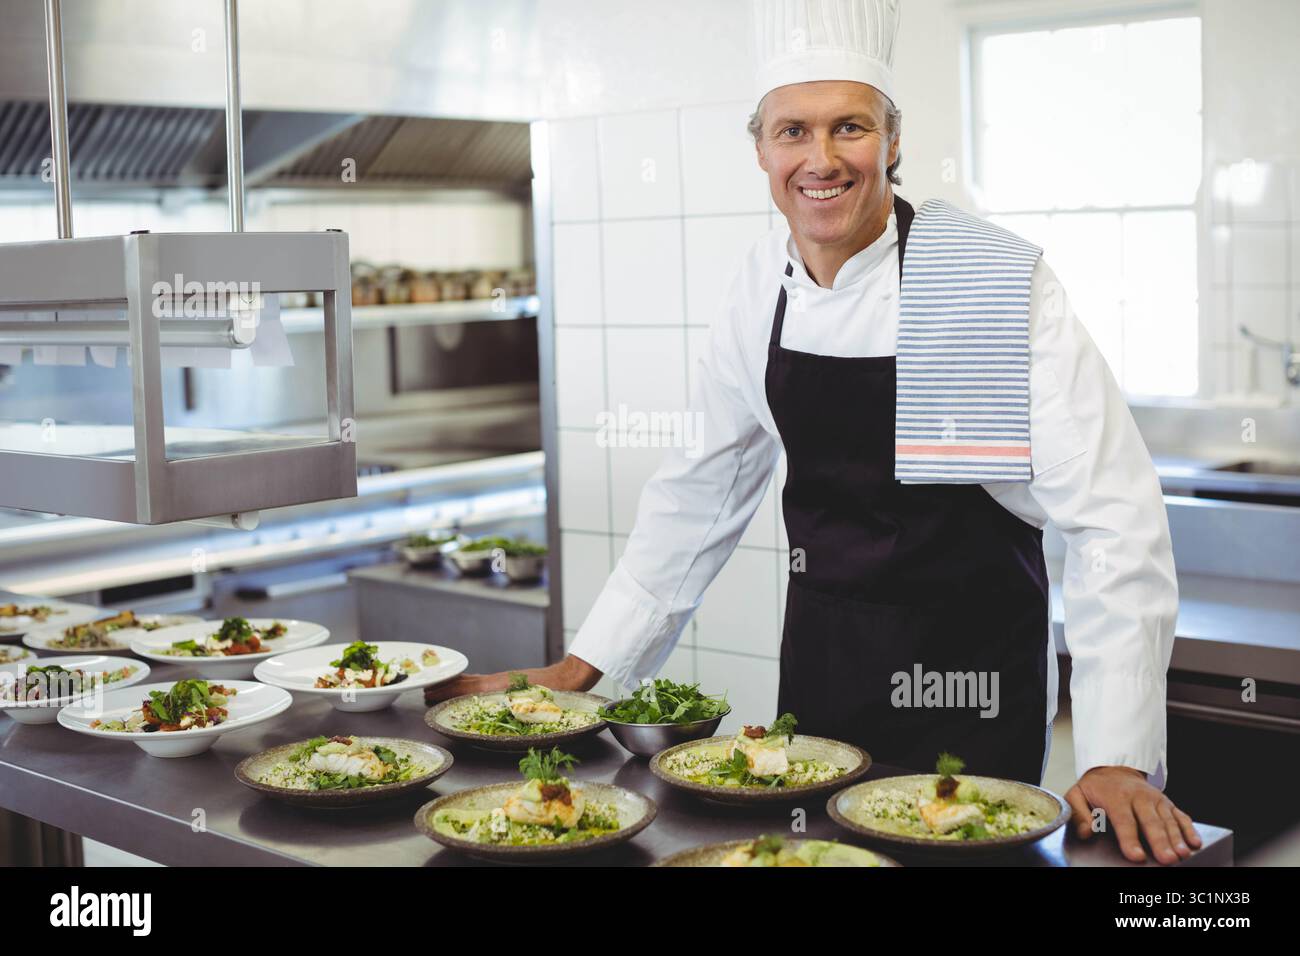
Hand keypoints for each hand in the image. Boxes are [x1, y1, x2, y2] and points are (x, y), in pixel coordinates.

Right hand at [423, 654, 602, 704]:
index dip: (445, 693)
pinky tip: (463, 685)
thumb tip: (499, 713)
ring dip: (452, 685)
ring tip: (435, 689)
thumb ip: (514, 708)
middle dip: (443, 689)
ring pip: (470, 682)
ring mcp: (501, 681)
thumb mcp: (532, 705)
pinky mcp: (507, 680)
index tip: (428, 695)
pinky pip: (480, 681)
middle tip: (424, 693)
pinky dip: (466, 683)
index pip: (464, 690)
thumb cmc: (555, 695)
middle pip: (462, 685)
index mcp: (498, 688)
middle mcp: (496, 683)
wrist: (569, 679)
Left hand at [1064, 765, 1200, 864]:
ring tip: (1182, 854)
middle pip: (1151, 822)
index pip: (1124, 820)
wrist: (1114, 768)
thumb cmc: (1096, 788)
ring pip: (1168, 820)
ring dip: (1177, 838)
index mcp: (1115, 796)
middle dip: (1160, 841)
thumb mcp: (1077, 795)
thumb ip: (1078, 813)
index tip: (1136, 856)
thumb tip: (1086, 832)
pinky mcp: (1167, 804)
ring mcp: (1156, 800)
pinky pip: (1180, 816)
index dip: (1130, 839)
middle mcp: (1139, 797)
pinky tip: (1195, 842)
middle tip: (1167, 859)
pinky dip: (1189, 829)